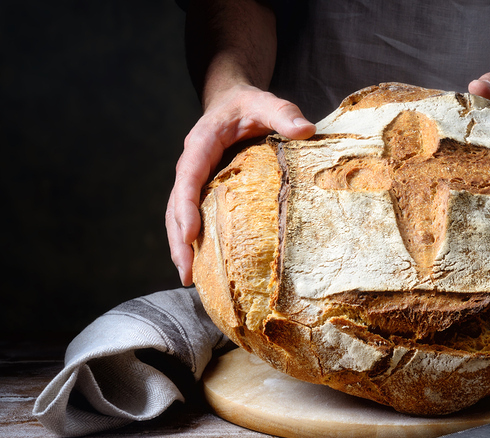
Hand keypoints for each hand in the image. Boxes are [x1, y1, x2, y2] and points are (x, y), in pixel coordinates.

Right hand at [166, 84, 314, 285]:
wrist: (233, 101)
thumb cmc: (249, 103)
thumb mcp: (265, 102)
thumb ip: (284, 113)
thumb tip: (307, 130)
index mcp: (200, 144)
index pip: (188, 177)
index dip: (186, 206)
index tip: (191, 233)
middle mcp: (191, 164)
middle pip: (175, 205)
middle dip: (179, 239)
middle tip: (186, 272)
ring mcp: (195, 179)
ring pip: (178, 215)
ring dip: (181, 246)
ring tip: (188, 278)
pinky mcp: (203, 190)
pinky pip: (192, 216)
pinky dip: (193, 240)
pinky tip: (202, 264)